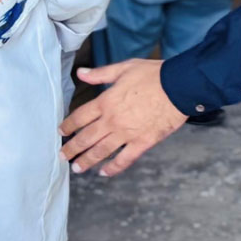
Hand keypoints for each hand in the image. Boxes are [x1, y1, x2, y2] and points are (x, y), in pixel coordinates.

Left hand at [59, 60, 187, 176]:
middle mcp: (112, 121)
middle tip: (62, 156)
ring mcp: (126, 134)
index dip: (68, 125)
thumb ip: (100, 73)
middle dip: (72, 148)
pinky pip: (124, 159)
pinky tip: (104, 172)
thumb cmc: (153, 75)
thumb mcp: (124, 68)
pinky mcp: (142, 142)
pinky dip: (113, 168)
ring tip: (77, 168)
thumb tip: (80, 73)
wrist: (179, 86)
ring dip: (86, 161)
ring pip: (100, 151)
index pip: (80, 117)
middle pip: (86, 138)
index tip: (61, 131)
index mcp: (106, 102)